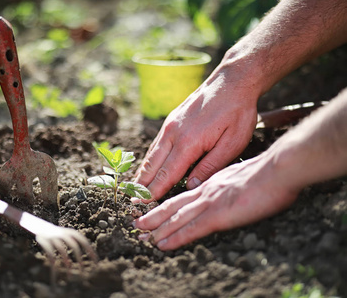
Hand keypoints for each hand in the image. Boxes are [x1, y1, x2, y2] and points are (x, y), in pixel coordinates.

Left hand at [133, 154, 299, 249]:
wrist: (277, 169)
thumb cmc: (268, 173)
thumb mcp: (242, 175)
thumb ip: (229, 185)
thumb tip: (225, 192)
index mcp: (212, 183)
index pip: (183, 195)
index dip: (166, 204)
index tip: (153, 210)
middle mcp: (205, 192)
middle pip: (173, 205)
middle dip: (153, 216)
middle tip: (136, 224)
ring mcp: (209, 203)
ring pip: (176, 218)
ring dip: (157, 228)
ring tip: (142, 236)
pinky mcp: (217, 215)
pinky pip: (191, 229)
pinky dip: (174, 237)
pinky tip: (163, 244)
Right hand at [134, 69, 258, 200]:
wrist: (233, 81)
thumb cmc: (237, 113)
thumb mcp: (232, 144)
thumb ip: (209, 167)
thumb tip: (189, 186)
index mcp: (188, 142)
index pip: (167, 173)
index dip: (154, 191)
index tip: (141, 204)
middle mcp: (173, 133)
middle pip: (153, 164)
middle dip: (142, 184)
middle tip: (131, 199)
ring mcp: (170, 124)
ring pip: (152, 153)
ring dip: (143, 171)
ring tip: (135, 186)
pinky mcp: (172, 119)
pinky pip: (157, 143)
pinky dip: (150, 157)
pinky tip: (149, 165)